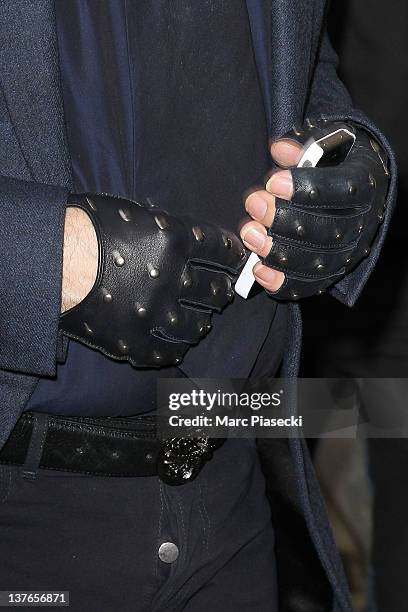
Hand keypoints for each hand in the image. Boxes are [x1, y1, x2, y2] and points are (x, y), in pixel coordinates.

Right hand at [60, 193, 245, 366]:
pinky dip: (177, 347)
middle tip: (222, 292)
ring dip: (203, 321)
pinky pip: (168, 351)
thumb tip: (189, 239)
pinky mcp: (136, 342)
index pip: (221, 251)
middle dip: (222, 291)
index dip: (234, 257)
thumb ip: (166, 228)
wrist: (50, 261)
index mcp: (175, 241)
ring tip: (203, 321)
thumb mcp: (133, 214)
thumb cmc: (87, 229)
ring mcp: (156, 314)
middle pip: (215, 290)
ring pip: (197, 325)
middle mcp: (173, 279)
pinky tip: (179, 343)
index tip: (238, 262)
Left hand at [240, 119, 388, 299]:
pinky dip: (280, 282)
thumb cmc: (334, 164)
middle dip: (284, 219)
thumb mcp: (326, 144)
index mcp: (365, 186)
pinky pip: (306, 286)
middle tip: (253, 204)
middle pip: (327, 230)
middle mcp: (361, 225)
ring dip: (278, 251)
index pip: (342, 190)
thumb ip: (303, 145)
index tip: (272, 182)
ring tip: (250, 234)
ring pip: (315, 262)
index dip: (306, 188)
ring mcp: (346, 254)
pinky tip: (257, 269)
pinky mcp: (328, 275)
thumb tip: (280, 150)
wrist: (352, 194)